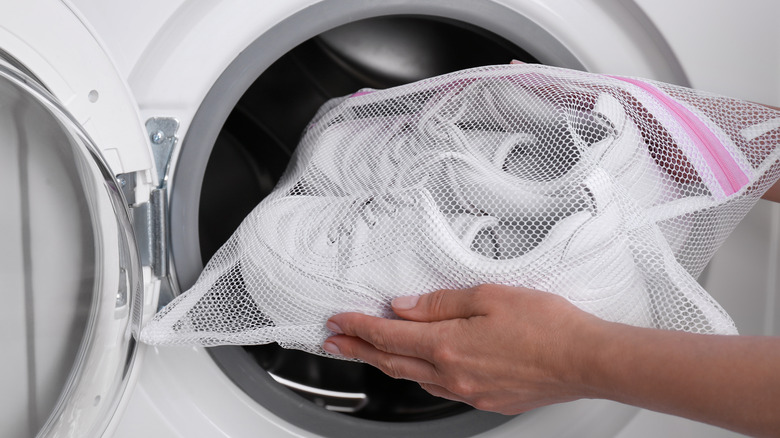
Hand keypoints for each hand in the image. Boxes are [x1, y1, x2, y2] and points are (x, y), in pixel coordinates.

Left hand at [323, 285, 604, 413]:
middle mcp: (452, 374)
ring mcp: (468, 391)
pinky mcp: (485, 399)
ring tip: (368, 353)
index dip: (357, 327)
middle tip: (333, 344)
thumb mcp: (489, 297)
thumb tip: (403, 306)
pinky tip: (418, 368)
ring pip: (413, 378)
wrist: (585, 359)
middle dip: (358, 350)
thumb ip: (439, 303)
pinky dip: (419, 375)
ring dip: (386, 363)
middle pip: (391, 361)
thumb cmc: (547, 325)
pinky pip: (439, 388)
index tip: (338, 321)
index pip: (387, 334)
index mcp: (448, 344)